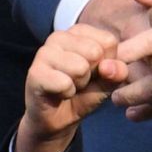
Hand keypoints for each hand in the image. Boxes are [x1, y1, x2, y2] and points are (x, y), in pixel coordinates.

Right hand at [15, 25, 128, 151]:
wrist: (58, 119)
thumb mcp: (108, 82)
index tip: (93, 72)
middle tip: (78, 81)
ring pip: (80, 67)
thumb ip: (117, 72)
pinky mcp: (35, 72)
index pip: (109, 41)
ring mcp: (44, 52)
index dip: (107, 64)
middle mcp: (59, 36)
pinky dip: (66, 94)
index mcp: (78, 32)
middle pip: (95, 52)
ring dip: (79, 84)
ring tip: (68, 86)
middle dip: (92, 74)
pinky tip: (58, 94)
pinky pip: (65, 83)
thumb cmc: (83, 93)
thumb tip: (108, 67)